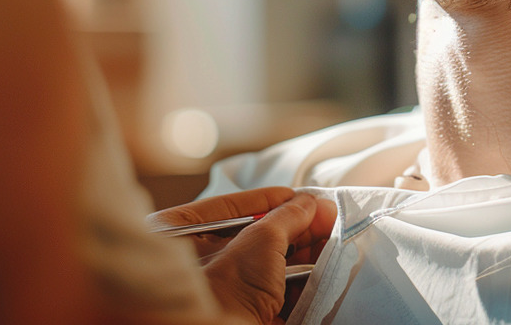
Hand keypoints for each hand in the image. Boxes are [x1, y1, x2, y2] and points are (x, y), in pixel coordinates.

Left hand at [148, 187, 336, 323]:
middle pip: (254, 236)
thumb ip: (286, 217)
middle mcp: (196, 264)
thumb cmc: (224, 292)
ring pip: (267, 265)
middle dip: (294, 228)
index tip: (301, 196)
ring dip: (301, 255)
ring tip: (330, 242)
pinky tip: (321, 271)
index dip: (270, 200)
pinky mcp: (242, 313)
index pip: (230, 209)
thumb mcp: (261, 241)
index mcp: (180, 237)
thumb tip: (307, 203)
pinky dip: (297, 283)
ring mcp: (220, 292)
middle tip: (326, 217)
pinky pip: (272, 292)